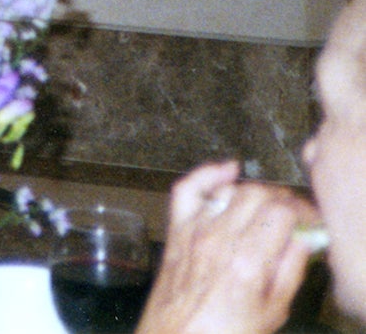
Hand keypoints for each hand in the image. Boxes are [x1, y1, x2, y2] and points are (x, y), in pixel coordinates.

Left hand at [138, 161, 318, 333]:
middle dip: (283, 199)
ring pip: (229, 189)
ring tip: (269, 206)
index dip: (303, 211)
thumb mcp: (273, 310)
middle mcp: (220, 238)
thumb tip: (303, 240)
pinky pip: (187, 189)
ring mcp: (194, 230)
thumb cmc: (226, 331)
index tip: (311, 220)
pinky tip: (228, 170)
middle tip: (294, 214)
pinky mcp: (176, 229)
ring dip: (254, 191)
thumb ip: (290, 271)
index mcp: (249, 260)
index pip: (282, 212)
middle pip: (257, 195)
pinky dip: (206, 174)